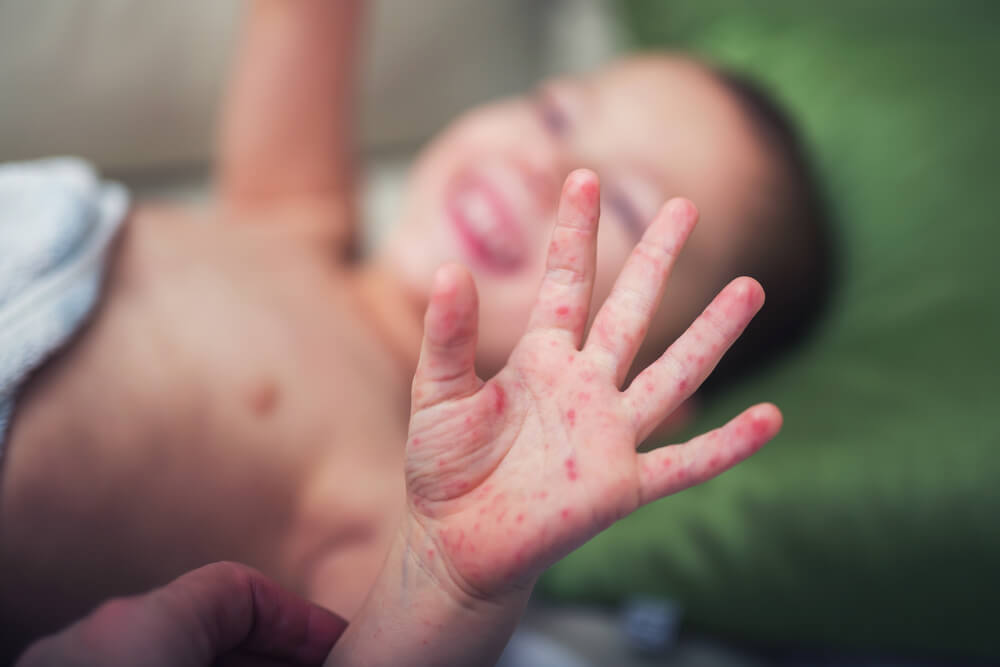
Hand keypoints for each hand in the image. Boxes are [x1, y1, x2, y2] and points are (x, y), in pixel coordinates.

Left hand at [16, 562, 345, 666]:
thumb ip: (281, 655)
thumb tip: (342, 656)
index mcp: (139, 625)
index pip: (240, 590)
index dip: (302, 619)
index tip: (341, 645)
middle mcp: (94, 639)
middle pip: (207, 623)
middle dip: (271, 651)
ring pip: (169, 651)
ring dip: (231, 666)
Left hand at [405, 169, 782, 601]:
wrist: (456, 543)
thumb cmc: (445, 468)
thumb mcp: (437, 396)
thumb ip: (447, 339)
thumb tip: (449, 270)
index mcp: (540, 359)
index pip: (565, 282)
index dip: (574, 232)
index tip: (583, 177)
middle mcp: (584, 386)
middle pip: (630, 311)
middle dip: (656, 259)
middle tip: (685, 205)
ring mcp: (609, 434)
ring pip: (672, 374)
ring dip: (711, 334)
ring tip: (750, 288)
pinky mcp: (623, 485)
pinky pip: (686, 463)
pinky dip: (728, 445)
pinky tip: (770, 418)